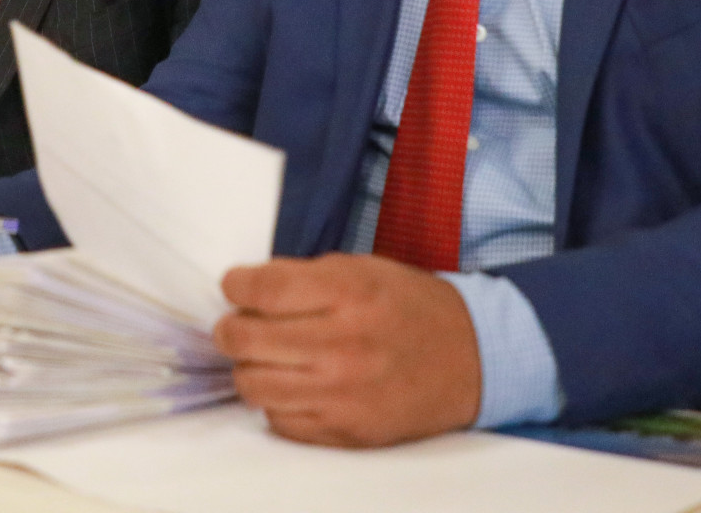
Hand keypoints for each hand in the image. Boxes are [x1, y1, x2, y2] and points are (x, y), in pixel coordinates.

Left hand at [213, 253, 481, 447]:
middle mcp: (344, 345)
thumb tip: (247, 290)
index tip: (234, 286)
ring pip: (253, 385)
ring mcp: (344, 394)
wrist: (471, 358)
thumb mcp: (362, 269)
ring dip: (246, 367)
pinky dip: (275, 401)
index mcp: (349, 293)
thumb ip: (305, 278)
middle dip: (229, 328)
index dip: (235, 285)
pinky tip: (291, 384)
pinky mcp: (346, 431)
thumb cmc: (410, 306)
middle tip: (234, 325)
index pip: (263, 289)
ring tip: (260, 357)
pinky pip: (279, 420)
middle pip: (246, 339)